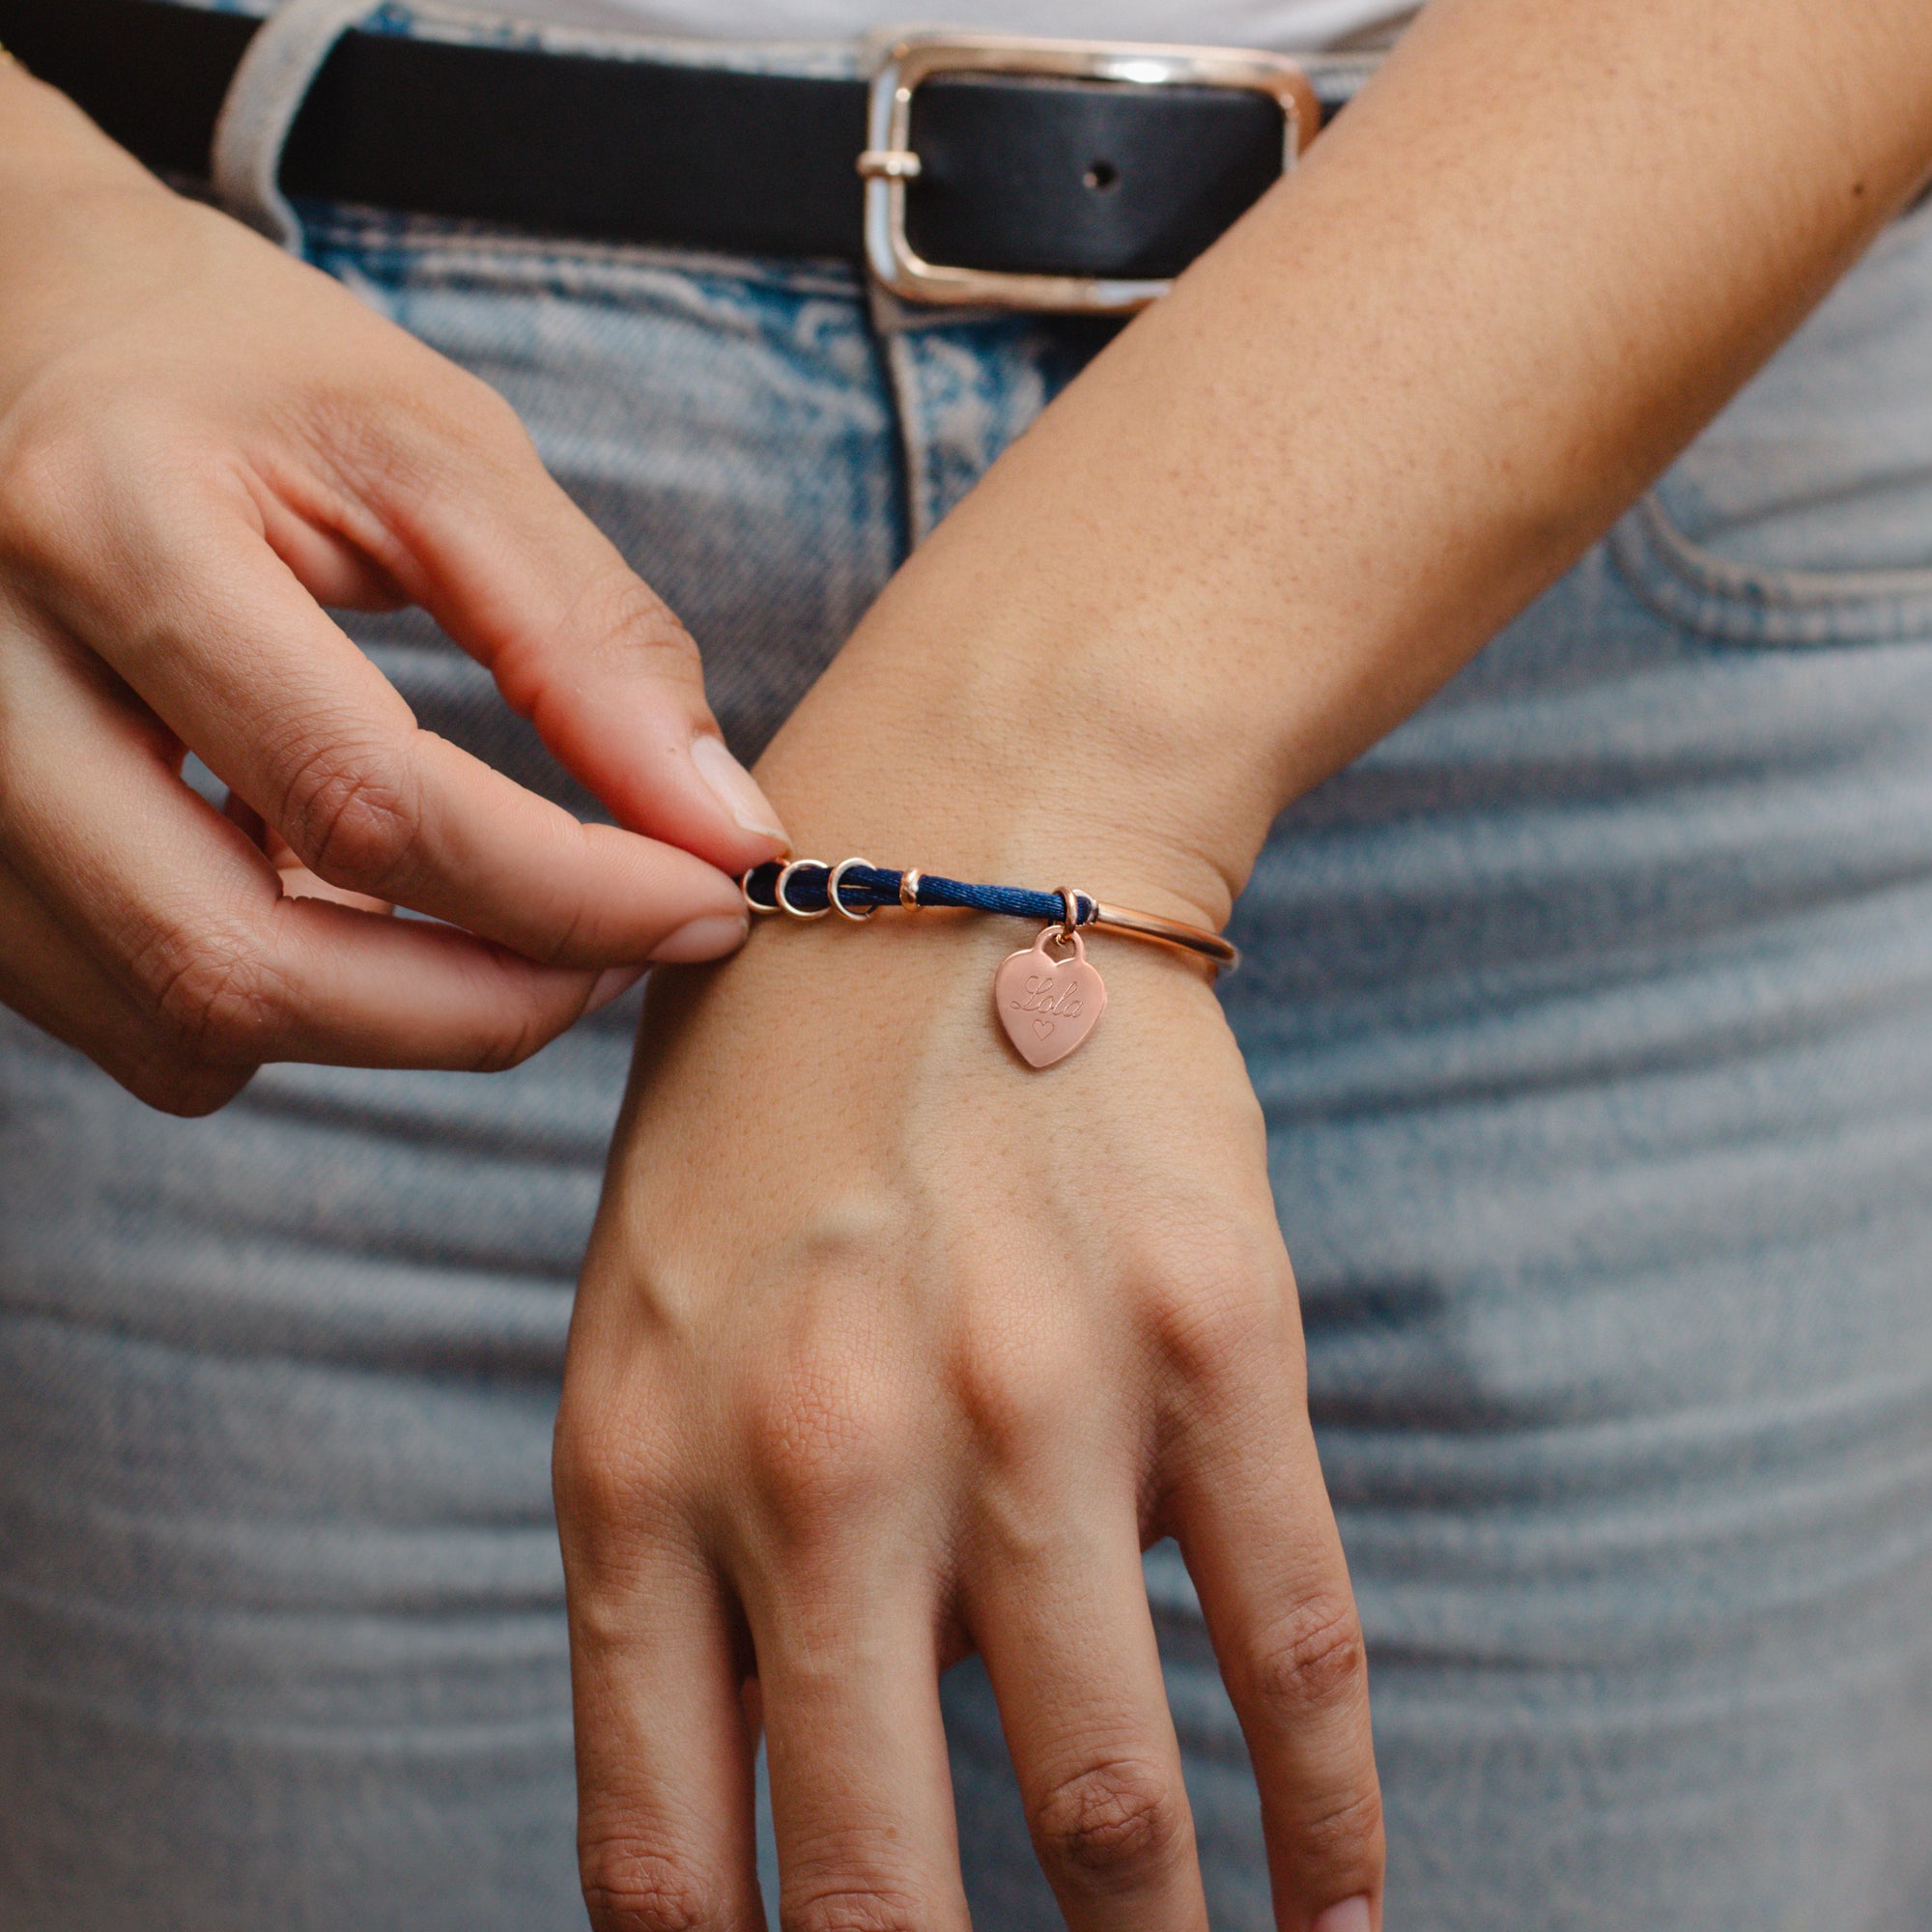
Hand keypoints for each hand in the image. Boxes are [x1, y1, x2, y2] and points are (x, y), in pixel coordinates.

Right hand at [0, 66, 786, 1113]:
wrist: (26, 336)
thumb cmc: (245, 377)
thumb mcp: (438, 454)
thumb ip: (591, 641)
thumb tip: (726, 832)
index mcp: (107, 530)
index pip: (363, 799)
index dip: (568, 892)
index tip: (710, 900)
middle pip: (240, 960)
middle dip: (482, 1007)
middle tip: (627, 956)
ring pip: (181, 1023)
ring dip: (393, 1023)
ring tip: (518, 925)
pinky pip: (133, 1022)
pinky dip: (289, 1007)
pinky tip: (366, 915)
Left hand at [557, 908, 1383, 1931]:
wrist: (962, 851)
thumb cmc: (772, 1092)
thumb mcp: (643, 1302)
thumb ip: (684, 1544)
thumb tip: (794, 1806)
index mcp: (637, 1459)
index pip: (664, 1860)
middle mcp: (819, 1459)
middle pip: (885, 1897)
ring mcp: (1028, 1399)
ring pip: (1105, 1801)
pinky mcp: (1207, 1337)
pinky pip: (1291, 1642)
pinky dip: (1328, 1821)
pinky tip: (1333, 1907)